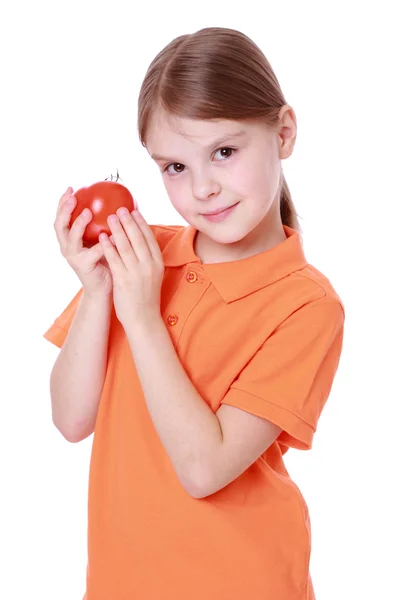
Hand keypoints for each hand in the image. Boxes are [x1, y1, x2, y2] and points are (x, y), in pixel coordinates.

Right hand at [54, 187, 115, 296]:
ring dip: (78, 224)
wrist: (104, 288)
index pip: (61, 217)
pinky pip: (92, 253)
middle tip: (74, 197)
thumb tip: (120, 203)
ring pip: (71, 238)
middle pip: (59, 226)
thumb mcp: (102, 240)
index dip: (63, 203)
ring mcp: (74, 258)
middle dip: (64, 210)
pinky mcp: (84, 267)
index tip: (70, 188)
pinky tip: (110, 235)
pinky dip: (101, 244)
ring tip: (87, 213)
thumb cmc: (105, 261)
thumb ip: (104, 225)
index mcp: (69, 239)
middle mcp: (67, 247)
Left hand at [99, 208, 163, 326]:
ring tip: (109, 217)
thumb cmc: (145, 296)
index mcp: (158, 263)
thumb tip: (140, 241)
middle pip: (138, 238)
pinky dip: (109, 245)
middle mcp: (149, 265)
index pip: (150, 238)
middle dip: (129, 221)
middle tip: (120, 208)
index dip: (142, 223)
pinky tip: (103, 237)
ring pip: (126, 245)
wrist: (143, 318)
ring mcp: (136, 272)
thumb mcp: (153, 275)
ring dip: (117, 229)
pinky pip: (115, 258)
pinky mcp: (123, 280)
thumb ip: (147, 259)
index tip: (135, 211)